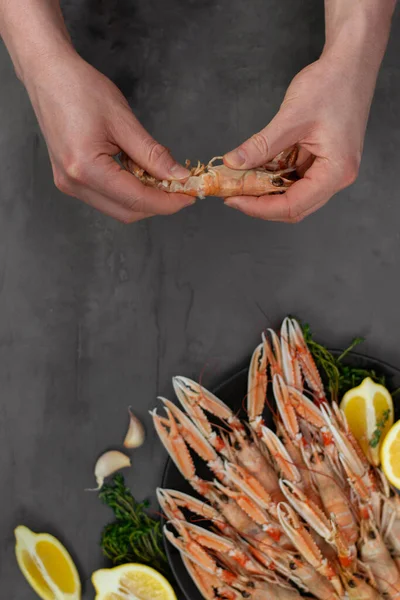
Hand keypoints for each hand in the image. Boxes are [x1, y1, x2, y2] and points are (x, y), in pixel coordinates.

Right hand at [24, 51, 191, 221]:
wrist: (48, 76)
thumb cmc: (81, 89)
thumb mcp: (123, 120)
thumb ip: (152, 154)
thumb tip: (178, 176)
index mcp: (86, 168)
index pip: (136, 199)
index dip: (167, 202)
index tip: (189, 195)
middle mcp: (74, 183)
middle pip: (127, 212)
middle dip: (158, 205)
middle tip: (180, 189)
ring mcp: (69, 185)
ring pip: (117, 208)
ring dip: (143, 200)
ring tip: (163, 180)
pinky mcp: (70, 180)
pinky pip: (106, 198)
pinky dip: (128, 192)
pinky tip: (140, 175)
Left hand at [223, 55, 376, 222]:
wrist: (351, 62)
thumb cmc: (331, 84)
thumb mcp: (291, 117)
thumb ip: (261, 145)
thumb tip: (233, 163)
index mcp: (336, 172)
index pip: (293, 205)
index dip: (260, 208)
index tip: (233, 199)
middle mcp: (336, 177)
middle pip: (294, 207)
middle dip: (261, 204)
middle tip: (232, 195)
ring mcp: (330, 170)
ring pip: (293, 195)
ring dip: (266, 192)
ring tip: (240, 183)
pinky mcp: (322, 161)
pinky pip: (294, 178)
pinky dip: (273, 178)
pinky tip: (255, 171)